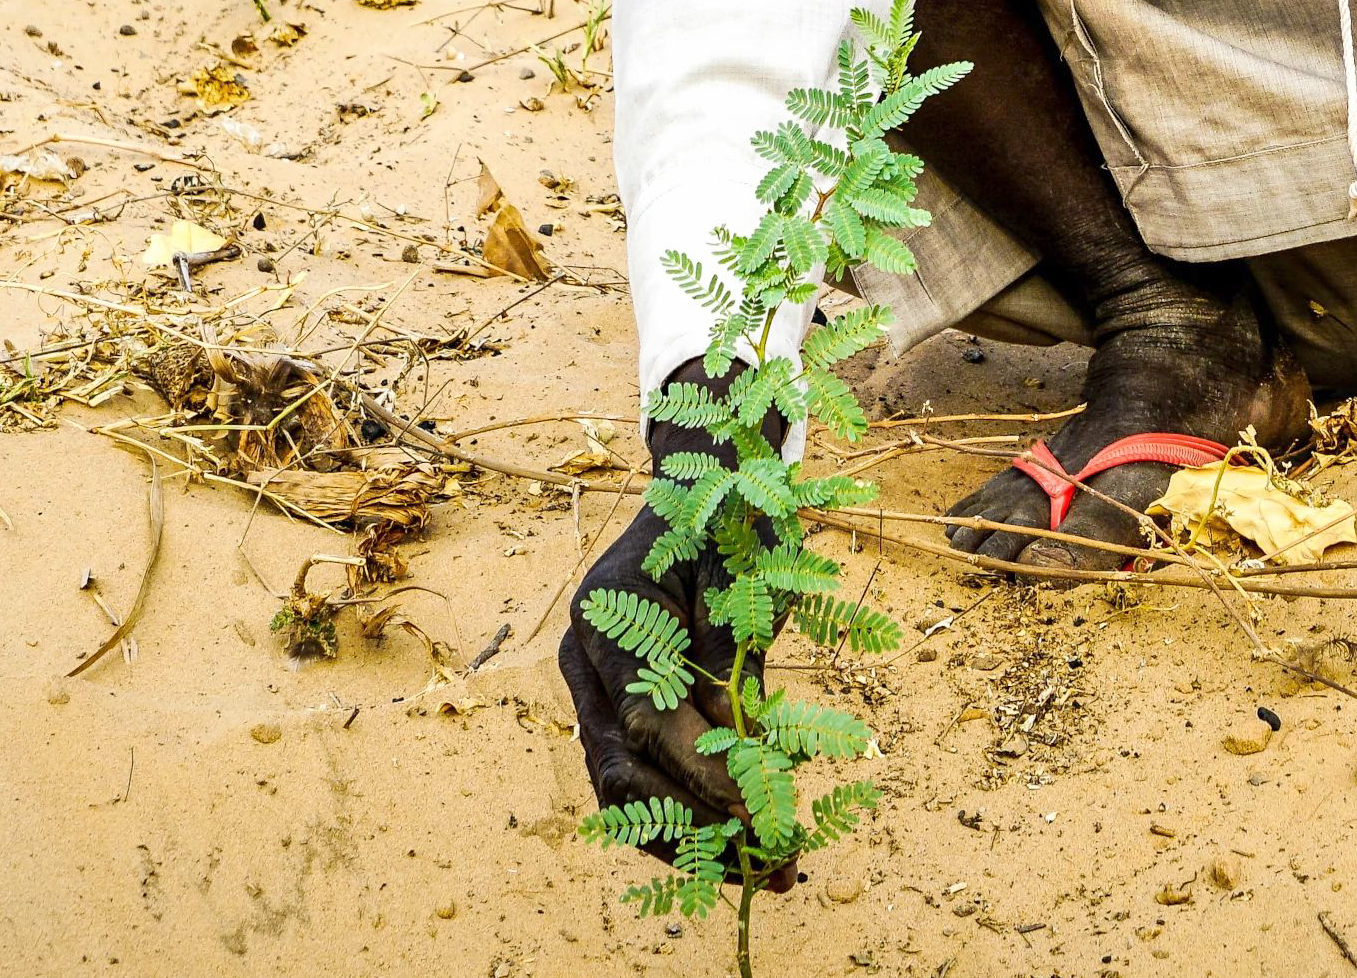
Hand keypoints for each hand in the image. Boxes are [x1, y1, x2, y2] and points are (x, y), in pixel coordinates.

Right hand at [560, 398, 763, 864]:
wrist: (696, 483)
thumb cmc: (727, 518)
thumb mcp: (742, 568)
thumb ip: (731, 648)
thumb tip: (734, 734)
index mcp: (607, 615)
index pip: (644, 717)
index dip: (700, 772)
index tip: (758, 812)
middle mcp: (583, 657)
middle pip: (624, 767)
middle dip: (701, 823)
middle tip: (774, 863)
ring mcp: (589, 686)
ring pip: (619, 786)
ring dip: (689, 837)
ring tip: (761, 872)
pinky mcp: (609, 707)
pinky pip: (629, 779)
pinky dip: (676, 819)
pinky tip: (728, 849)